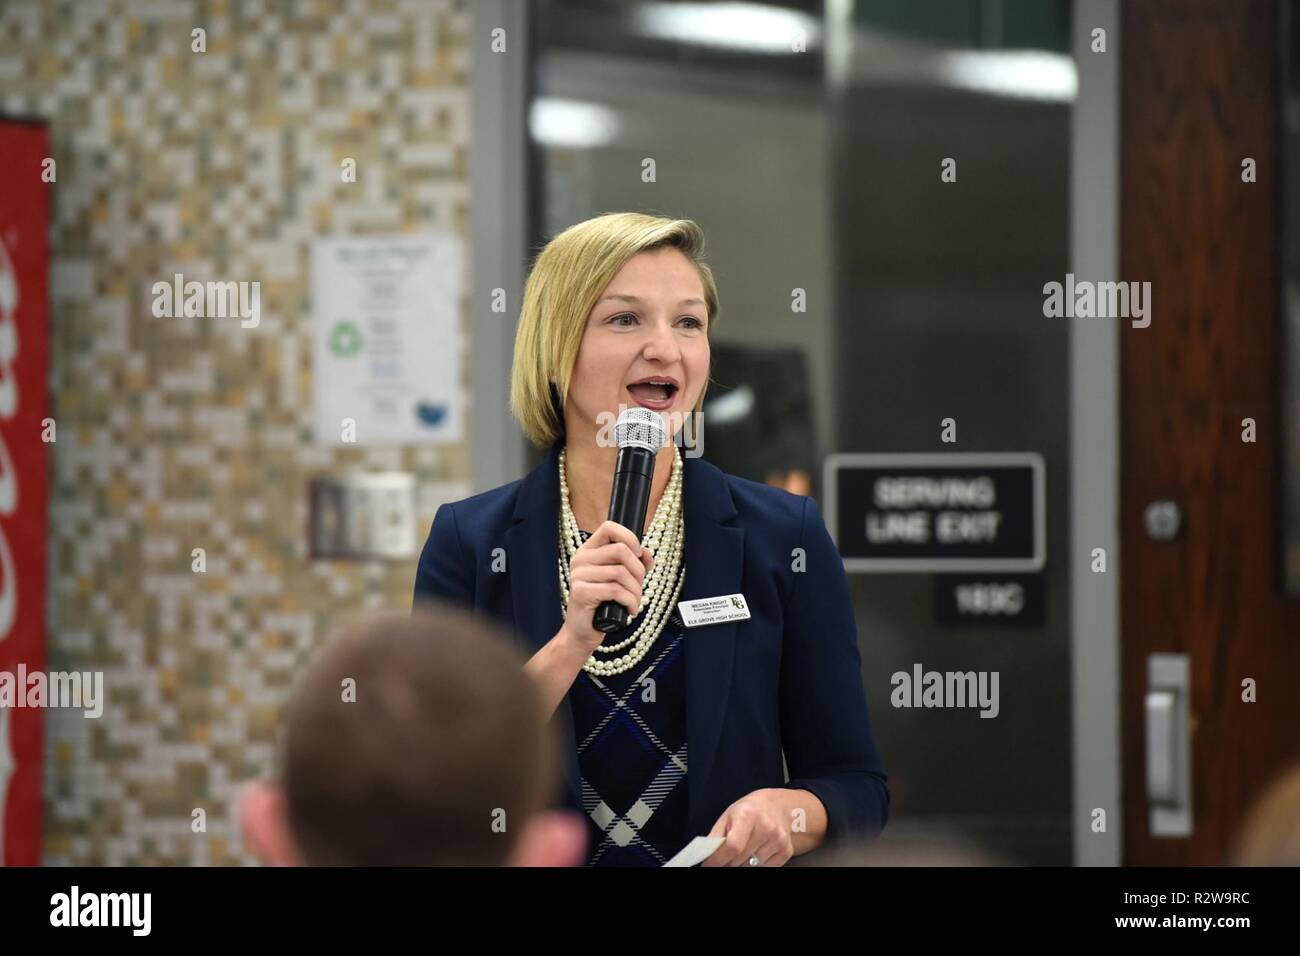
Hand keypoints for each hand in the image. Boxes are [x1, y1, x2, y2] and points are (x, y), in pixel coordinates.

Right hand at [561, 519, 652, 652]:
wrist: (583, 632)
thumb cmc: (603, 605)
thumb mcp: (621, 580)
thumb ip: (635, 563)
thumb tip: (647, 553)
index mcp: (588, 551)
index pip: (609, 527)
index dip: (629, 537)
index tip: (638, 554)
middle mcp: (580, 559)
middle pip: (620, 550)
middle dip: (638, 571)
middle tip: (638, 587)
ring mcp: (578, 575)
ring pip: (621, 573)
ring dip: (635, 591)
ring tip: (634, 602)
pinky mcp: (581, 592)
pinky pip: (615, 590)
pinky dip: (630, 601)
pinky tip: (630, 610)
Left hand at [702, 788, 796, 866]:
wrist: (778, 806)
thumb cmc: (749, 811)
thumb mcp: (728, 816)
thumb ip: (716, 836)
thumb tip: (705, 855)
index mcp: (748, 815)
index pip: (732, 846)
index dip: (718, 859)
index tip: (709, 864)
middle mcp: (766, 827)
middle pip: (740, 859)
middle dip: (727, 863)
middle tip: (722, 859)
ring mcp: (778, 840)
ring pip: (752, 866)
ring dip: (741, 864)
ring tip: (740, 853)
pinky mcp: (786, 851)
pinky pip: (765, 869)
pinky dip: (755, 865)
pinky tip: (754, 853)